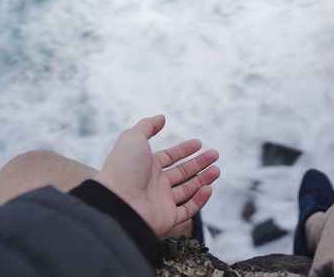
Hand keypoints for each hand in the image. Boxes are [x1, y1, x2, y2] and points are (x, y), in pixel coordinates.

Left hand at [94, 115, 219, 236]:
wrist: (116, 203)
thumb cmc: (123, 169)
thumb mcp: (133, 138)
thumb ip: (147, 126)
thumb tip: (162, 117)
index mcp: (146, 166)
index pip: (169, 157)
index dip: (184, 149)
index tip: (199, 143)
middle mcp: (154, 184)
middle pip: (182, 172)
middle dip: (199, 163)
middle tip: (215, 154)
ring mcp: (161, 201)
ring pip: (188, 190)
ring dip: (204, 179)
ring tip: (217, 170)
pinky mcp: (168, 217)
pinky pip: (188, 210)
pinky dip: (200, 200)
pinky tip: (208, 188)